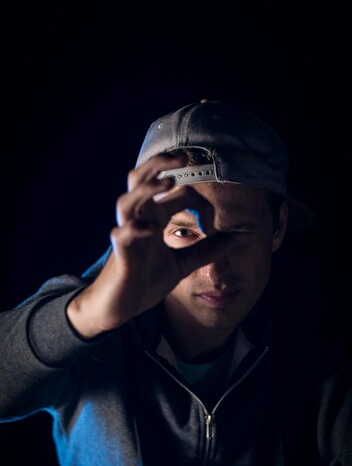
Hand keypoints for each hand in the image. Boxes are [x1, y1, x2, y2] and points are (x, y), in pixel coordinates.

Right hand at [67, 154, 234, 337]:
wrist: (117, 307)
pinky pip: (122, 235)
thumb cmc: (144, 282)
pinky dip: (135, 228)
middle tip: (183, 158)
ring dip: (147, 189)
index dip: (196, 198)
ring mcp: (127, 236)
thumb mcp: (181, 265)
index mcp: (153, 219)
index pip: (172, 192)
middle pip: (140, 179)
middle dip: (159, 164)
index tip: (212, 218)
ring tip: (168, 182)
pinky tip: (151, 229)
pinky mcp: (121, 255)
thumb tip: (237, 239)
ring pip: (127, 201)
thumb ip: (205, 251)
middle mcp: (139, 221)